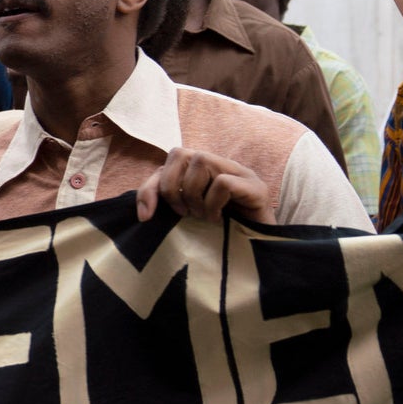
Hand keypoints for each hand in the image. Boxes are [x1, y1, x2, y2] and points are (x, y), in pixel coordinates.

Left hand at [136, 148, 275, 225]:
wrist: (259, 250)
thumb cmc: (221, 233)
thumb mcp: (186, 218)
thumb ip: (165, 207)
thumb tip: (143, 215)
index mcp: (202, 169)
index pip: (168, 161)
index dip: (150, 187)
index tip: (146, 217)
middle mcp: (221, 164)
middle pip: (180, 153)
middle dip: (172, 188)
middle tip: (185, 213)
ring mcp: (241, 172)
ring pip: (201, 161)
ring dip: (194, 195)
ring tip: (204, 216)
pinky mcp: (256, 187)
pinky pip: (223, 182)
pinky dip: (213, 203)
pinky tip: (219, 219)